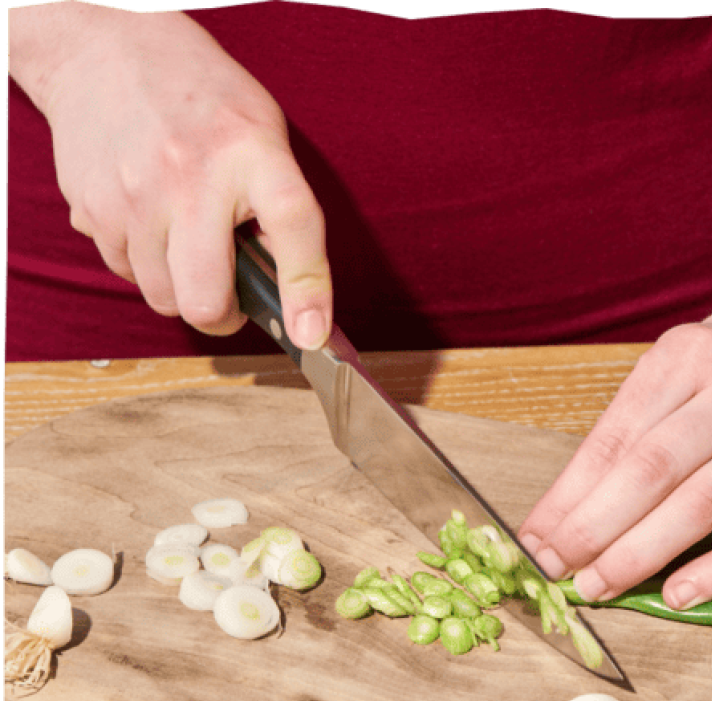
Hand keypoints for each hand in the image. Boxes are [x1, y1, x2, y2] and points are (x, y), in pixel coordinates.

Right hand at [11, 5, 329, 346]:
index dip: (306, 289)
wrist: (106, 48)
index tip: (311, 335)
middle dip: (222, 315)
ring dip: (181, 288)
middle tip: (230, 298)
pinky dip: (144, 265)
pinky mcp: (93, 208)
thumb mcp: (261, 135)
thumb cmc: (202, 102)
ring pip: (164, 297)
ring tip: (188, 244)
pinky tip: (151, 224)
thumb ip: (278, 208)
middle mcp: (191, 174)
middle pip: (205, 299)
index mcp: (252, 150)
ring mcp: (136, 194)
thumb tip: (289, 293)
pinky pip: (126, 273)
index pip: (292, 222)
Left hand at [519, 304, 711, 608]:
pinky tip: (676, 597)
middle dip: (595, 528)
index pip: (614, 439)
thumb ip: (619, 440)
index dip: (568, 496)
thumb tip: (558, 521)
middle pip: (653, 470)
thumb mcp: (665, 379)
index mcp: (683, 359)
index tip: (534, 540)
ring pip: (702, 504)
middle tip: (558, 570)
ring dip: (642, 553)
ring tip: (599, 586)